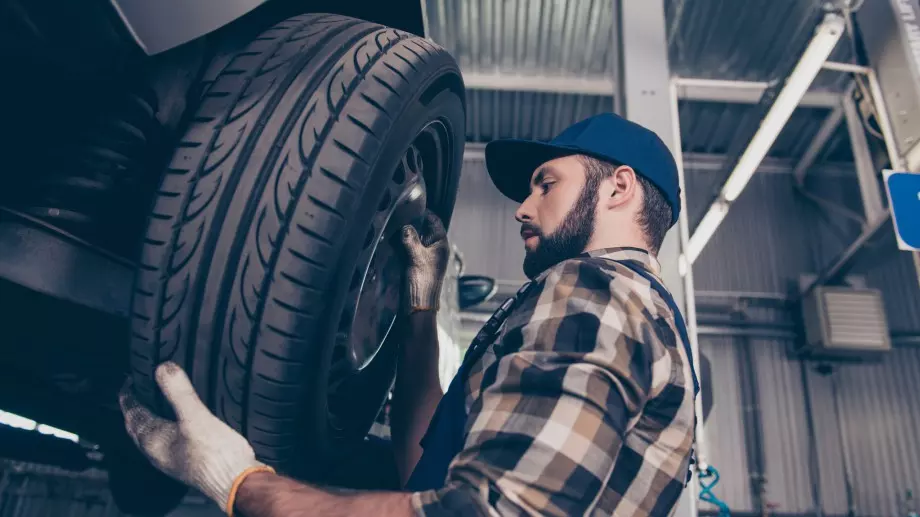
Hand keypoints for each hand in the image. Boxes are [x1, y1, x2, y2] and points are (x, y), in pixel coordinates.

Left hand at [119, 362, 265, 510]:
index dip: (129, 397)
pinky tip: (182, 425)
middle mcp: (158, 452)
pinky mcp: (190, 462)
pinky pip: (169, 442)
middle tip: (138, 391)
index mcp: (154, 440)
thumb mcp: (196, 416)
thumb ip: (179, 392)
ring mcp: (173, 459)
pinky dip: (168, 428)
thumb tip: (162, 367)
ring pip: (153, 436)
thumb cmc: (214, 454)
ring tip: (157, 405)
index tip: (129, 380)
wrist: (236, 482)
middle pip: (138, 428)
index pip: (133, 415)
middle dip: (136, 409)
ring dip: (150, 420)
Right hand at [400, 211, 449, 312]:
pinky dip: (405, 243)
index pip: (435, 221)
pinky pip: (412, 248)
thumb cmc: (422, 279)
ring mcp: (427, 256)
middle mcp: (436, 248)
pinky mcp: (419, 263)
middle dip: (414, 222)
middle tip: (398, 214)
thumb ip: (410, 238)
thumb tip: (405, 225)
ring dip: (408, 233)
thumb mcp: (416, 256)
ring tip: (394, 224)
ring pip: (418, 238)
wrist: (419, 304)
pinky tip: (394, 240)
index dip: (424, 213)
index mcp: (441, 244)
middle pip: (426, 229)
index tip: (410, 205)